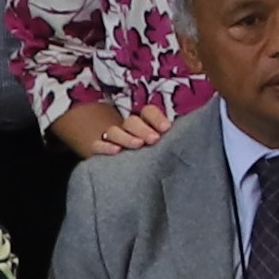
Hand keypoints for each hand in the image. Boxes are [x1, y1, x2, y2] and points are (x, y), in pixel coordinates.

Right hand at [49, 103, 168, 157]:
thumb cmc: (147, 154)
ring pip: (115, 132)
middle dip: (143, 129)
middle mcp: (127, 129)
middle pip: (132, 122)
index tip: (166, 128)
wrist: (114, 166)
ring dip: (127, 137)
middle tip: (154, 139)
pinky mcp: (97, 150)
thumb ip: (167, 138)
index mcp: (144, 123)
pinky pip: (98, 145)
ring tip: (138, 145)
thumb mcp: (157, 143)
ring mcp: (111, 139)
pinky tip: (116, 151)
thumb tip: (182, 138)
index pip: (148, 112)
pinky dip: (105, 147)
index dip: (156, 117)